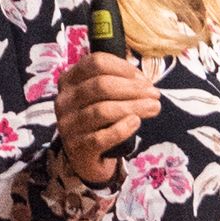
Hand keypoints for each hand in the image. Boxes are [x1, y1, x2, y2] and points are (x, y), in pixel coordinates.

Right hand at [52, 48, 157, 196]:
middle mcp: (64, 100)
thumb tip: (144, 82)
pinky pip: (101, 137)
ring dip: (134, 107)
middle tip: (155, 95)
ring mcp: (68, 124)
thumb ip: (118, 83)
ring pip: (102, 111)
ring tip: (154, 108)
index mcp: (69, 80)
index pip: (95, 63)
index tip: (143, 79)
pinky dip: (122, 129)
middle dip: (133, 89)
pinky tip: (136, 123)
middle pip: (100, 86)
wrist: (86, 157)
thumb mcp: (101, 96)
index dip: (123, 68)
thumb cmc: (99, 120)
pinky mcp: (77, 147)